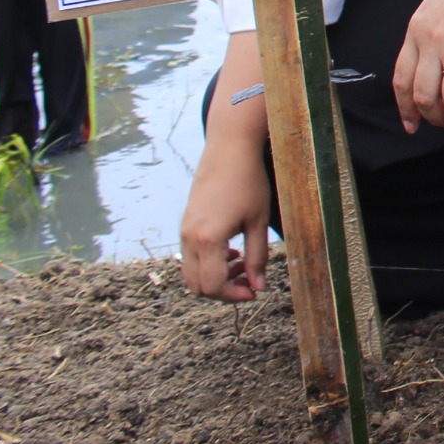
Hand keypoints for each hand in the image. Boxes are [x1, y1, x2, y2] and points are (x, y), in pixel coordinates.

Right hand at [181, 31, 271, 300]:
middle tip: (249, 281)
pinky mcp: (186, 223)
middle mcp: (189, 238)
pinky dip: (208, 262)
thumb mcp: (258, 221)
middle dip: (223, 290)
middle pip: (197, 285)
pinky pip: (190, 255)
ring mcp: (184, 230)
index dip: (234, 295)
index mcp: (208, 239)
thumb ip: (258, 257)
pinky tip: (231, 251)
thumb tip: (258, 286)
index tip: (254, 291)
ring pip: (191, 272)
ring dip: (215, 276)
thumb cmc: (249, 182)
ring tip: (243, 264)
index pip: (213, 285)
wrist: (229, 149)